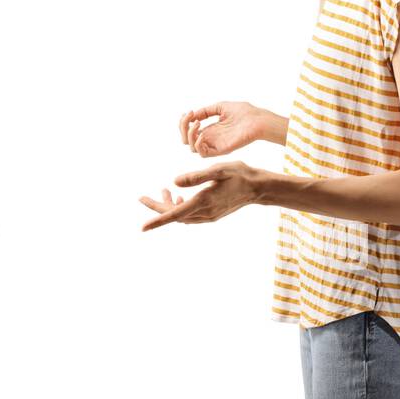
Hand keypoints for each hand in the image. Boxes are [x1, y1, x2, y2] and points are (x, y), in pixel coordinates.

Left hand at [139, 160, 260, 230]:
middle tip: (141, 198)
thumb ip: (196, 176)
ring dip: (169, 205)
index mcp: (203, 202)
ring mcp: (208, 216)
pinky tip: (178, 196)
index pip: (174, 214)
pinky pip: (189, 216)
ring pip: (181, 215)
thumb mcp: (218, 170)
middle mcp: (204, 213)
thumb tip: (174, 182)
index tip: (142, 228)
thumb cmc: (239, 174)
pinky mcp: (212, 215)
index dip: (157, 220)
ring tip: (162, 190)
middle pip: (174, 215)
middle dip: (157, 207)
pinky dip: (179, 207)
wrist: (258, 188)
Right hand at [178, 101, 264, 156]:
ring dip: (189, 134)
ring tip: (198, 123)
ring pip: (191, 148)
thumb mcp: (221, 107)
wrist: (258, 120)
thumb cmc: (244, 112)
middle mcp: (211, 138)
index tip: (188, 112)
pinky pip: (202, 154)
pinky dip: (197, 143)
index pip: (190, 130)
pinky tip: (203, 133)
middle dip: (182, 127)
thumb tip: (192, 115)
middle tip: (190, 117)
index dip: (184, 122)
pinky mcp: (220, 150)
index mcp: (211, 129)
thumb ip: (206, 111)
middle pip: (186, 140)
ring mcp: (215, 145)